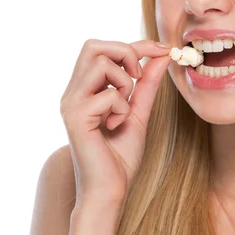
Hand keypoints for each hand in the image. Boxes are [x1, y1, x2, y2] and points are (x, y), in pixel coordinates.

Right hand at [59, 39, 170, 205]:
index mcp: (84, 89)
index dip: (136, 44)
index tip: (163, 49)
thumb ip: (147, 84)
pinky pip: (109, 93)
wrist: (110, 191)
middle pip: (93, 45)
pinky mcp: (75, 116)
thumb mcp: (139, 112)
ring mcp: (71, 103)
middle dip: (126, 52)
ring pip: (100, 62)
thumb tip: (162, 55)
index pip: (104, 49)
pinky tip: (115, 126)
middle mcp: (73, 92)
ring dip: (124, 82)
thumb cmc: (120, 157)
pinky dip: (122, 107)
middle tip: (138, 77)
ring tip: (124, 108)